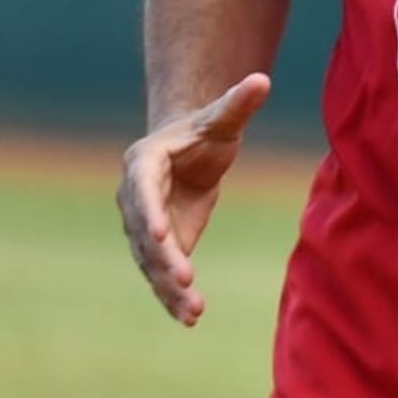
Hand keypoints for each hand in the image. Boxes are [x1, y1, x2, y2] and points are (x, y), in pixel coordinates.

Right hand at [115, 72, 270, 326]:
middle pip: (146, 233)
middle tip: (185, 280)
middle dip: (164, 258)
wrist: (190, 150)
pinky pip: (161, 274)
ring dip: (169, 287)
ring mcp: (143, 227)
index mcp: (144, 163)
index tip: (163, 237)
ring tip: (193, 312)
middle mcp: (135, 198)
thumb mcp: (223, 118)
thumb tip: (262, 78)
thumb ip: (238, 102)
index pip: (143, 190)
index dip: (151, 214)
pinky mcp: (159, 247)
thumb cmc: (206, 130)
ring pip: (152, 261)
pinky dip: (173, 297)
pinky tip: (190, 318)